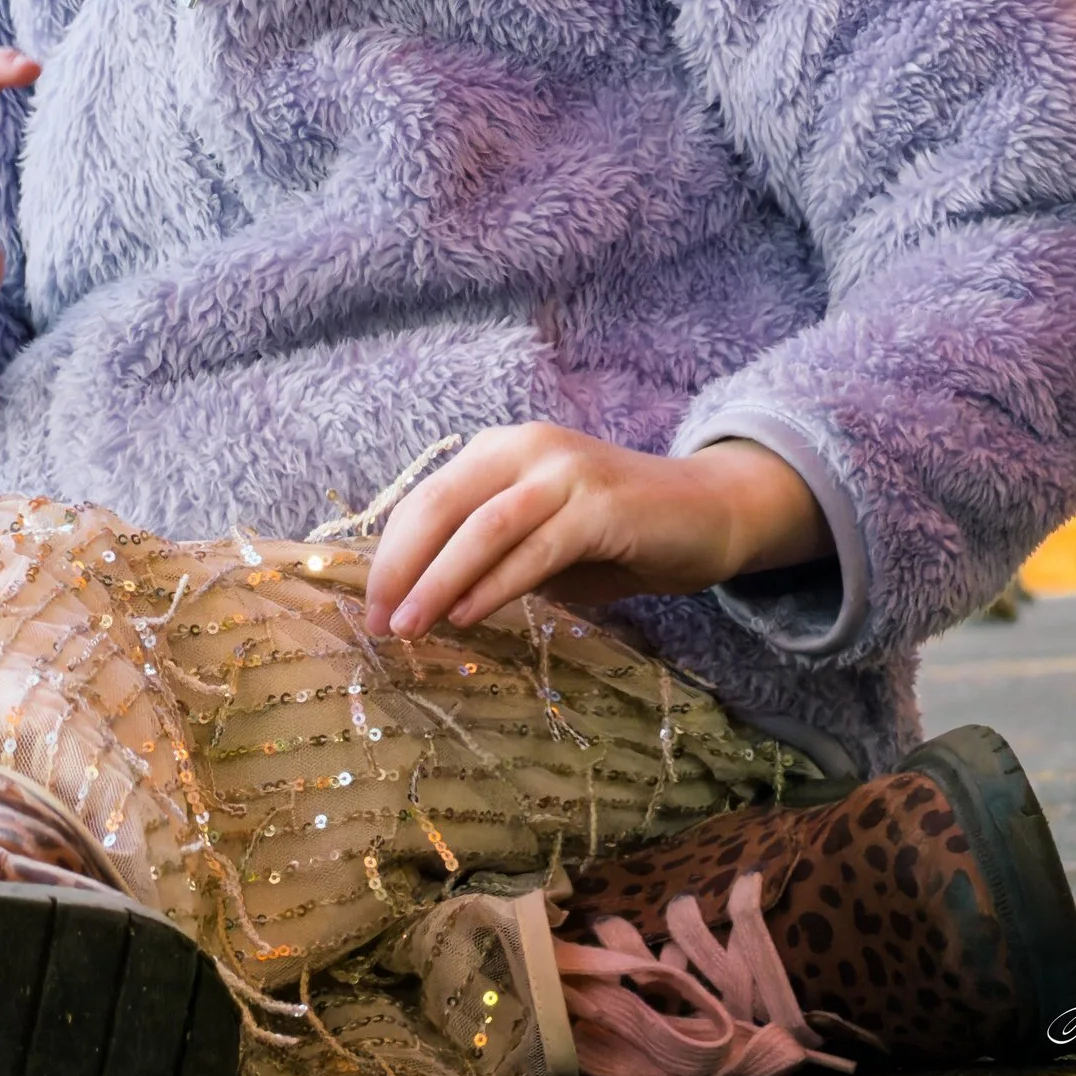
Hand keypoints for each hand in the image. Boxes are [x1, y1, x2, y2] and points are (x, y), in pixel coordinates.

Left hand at [362, 424, 829, 638]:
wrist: (707, 513)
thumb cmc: (614, 535)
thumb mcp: (538, 541)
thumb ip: (485, 556)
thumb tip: (417, 601)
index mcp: (500, 451)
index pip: (425, 499)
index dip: (390, 554)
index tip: (368, 608)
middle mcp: (527, 447)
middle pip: (441, 505)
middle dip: (400, 567)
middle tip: (378, 624)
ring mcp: (565, 471)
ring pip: (483, 526)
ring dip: (438, 580)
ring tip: (408, 628)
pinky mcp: (601, 505)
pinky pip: (534, 549)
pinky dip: (494, 585)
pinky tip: (467, 617)